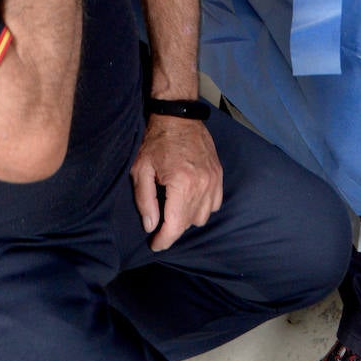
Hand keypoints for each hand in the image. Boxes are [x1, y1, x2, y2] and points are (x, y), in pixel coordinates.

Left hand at [130, 115, 222, 251]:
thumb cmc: (156, 141)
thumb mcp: (141, 169)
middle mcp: (202, 185)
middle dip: (172, 227)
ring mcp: (214, 180)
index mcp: (182, 184)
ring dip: (187, 218)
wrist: (178, 116)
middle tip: (159, 220)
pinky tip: (190, 199)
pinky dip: (203, 207)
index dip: (163, 240)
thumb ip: (145, 201)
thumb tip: (151, 226)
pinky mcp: (219, 175)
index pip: (175, 226)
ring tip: (174, 207)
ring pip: (203, 217)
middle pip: (188, 223)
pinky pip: (214, 205)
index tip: (154, 244)